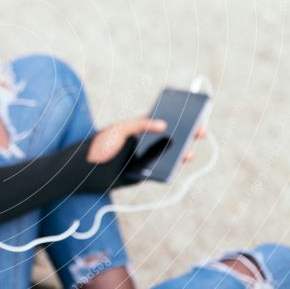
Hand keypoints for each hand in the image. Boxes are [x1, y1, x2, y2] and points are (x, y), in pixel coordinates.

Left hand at [86, 117, 206, 164]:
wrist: (89, 171)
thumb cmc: (102, 145)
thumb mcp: (119, 129)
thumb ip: (140, 124)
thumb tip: (164, 125)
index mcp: (143, 128)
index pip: (167, 120)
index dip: (182, 118)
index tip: (195, 115)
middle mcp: (148, 143)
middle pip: (174, 137)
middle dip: (188, 134)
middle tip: (199, 132)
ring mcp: (149, 158)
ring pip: (171, 155)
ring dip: (183, 153)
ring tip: (188, 152)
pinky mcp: (147, 173)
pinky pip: (163, 171)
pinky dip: (173, 168)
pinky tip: (177, 165)